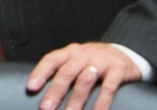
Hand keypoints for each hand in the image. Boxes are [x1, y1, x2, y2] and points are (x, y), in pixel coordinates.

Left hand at [27, 42, 141, 109]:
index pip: (51, 60)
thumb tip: (42, 90)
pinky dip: (101, 102)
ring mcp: (101, 62)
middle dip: (55, 91)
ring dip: (76, 99)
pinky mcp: (118, 70)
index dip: (40, 73)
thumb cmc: (94, 60)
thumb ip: (63, 70)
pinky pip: (108, 88)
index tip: (31, 88)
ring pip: (85, 80)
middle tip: (46, 107)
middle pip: (66, 72)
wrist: (125, 53)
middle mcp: (83, 55)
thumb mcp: (77, 60)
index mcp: (70, 52)